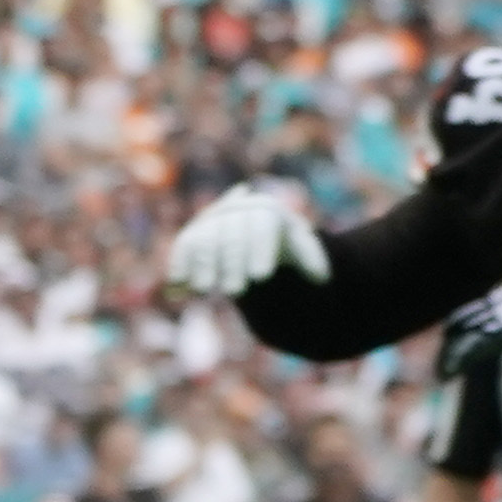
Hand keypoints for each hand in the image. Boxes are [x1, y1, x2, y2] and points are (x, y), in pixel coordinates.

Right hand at [162, 180, 329, 300]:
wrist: (254, 232)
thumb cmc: (283, 243)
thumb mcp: (301, 248)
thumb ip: (312, 260)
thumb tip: (323, 277)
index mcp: (267, 210)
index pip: (261, 228)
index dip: (260, 251)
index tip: (261, 276)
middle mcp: (237, 210)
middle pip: (232, 237)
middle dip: (232, 265)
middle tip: (236, 291)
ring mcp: (212, 220)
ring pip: (205, 241)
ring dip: (202, 266)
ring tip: (204, 290)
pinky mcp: (192, 233)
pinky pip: (184, 246)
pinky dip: (180, 264)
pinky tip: (178, 285)